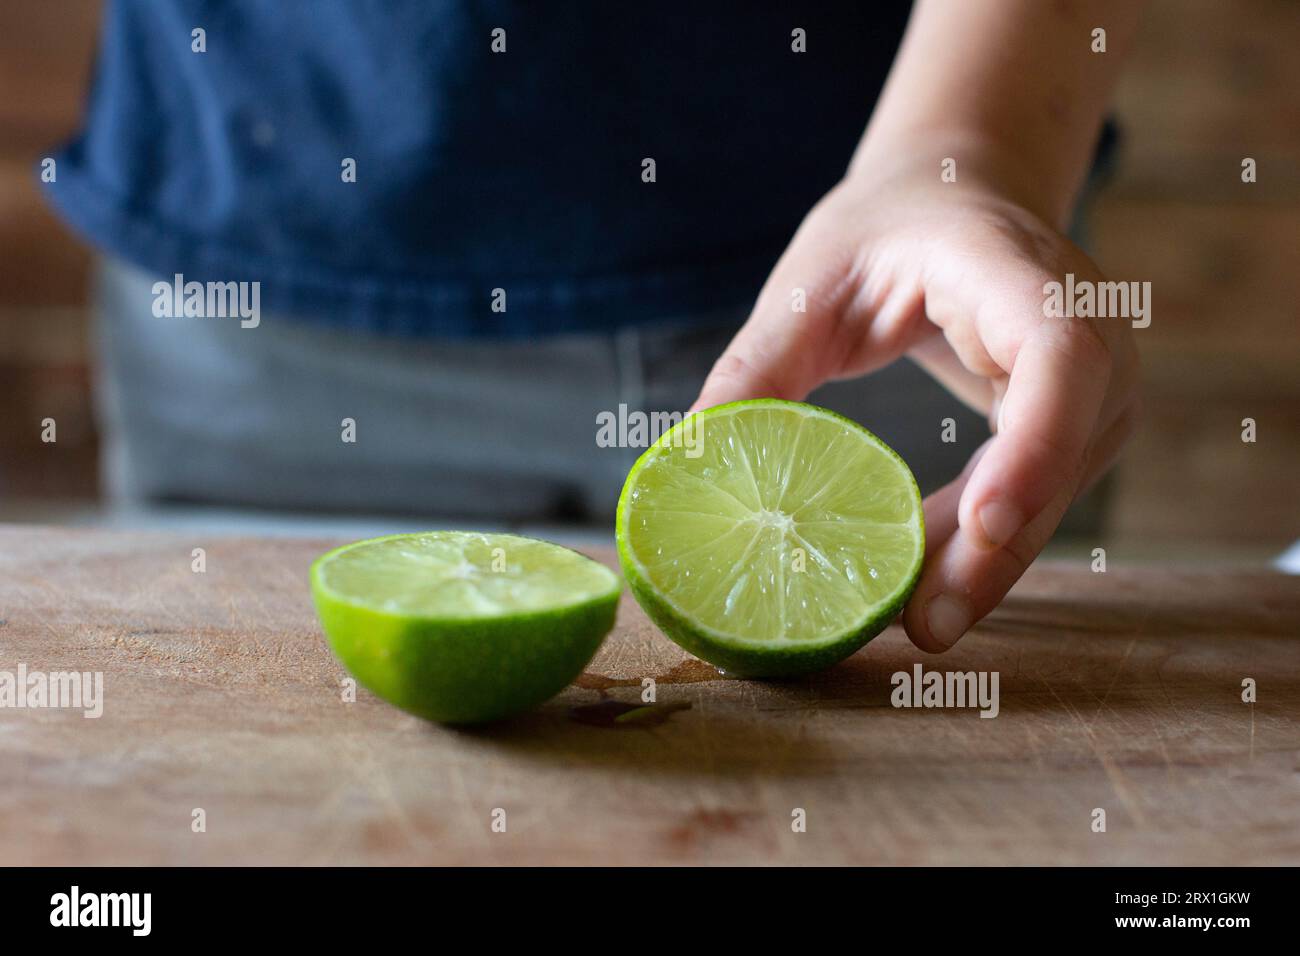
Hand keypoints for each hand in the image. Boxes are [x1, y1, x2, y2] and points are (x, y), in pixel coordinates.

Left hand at [692, 160, 1140, 651]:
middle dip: (999, 545)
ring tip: (917, 623)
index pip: (1061, 355)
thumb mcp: (805, 284)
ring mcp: (1092, 376)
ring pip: (1058, 486)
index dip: (1036, 443)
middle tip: (924, 626)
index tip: (985, 523)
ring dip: (988, 559)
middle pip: (1067, 444)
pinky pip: (1038, 490)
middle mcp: (1083, 321)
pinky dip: (983, 540)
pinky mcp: (1077, 419)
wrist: (952, 195)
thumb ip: (755, 369)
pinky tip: (927, 583)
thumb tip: (692, 467)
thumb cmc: (881, 230)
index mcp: (1012, 265)